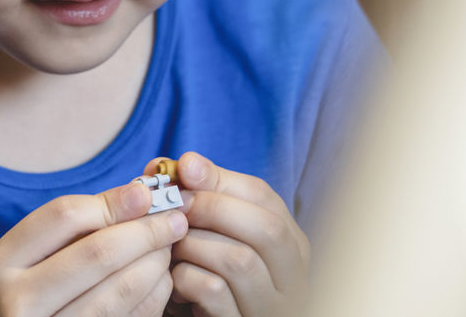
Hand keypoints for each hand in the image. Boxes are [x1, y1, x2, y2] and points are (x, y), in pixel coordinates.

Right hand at [0, 180, 187, 316]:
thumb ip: (78, 226)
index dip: (111, 202)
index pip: (63, 216)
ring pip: (119, 292)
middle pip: (96, 253)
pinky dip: (154, 296)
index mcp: (0, 264)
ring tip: (169, 248)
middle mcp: (15, 302)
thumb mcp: (35, 259)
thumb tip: (140, 193)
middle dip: (145, 232)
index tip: (146, 195)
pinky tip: (160, 280)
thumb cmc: (34, 294)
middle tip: (175, 220)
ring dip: (155, 264)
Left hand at [145, 153, 310, 316]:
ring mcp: (273, 306)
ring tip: (171, 246)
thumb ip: (202, 196)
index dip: (221, 178)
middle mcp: (294, 276)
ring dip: (193, 244)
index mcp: (290, 243)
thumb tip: (183, 163)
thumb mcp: (214, 234)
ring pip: (239, 260)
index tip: (183, 169)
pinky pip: (215, 293)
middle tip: (173, 206)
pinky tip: (175, 281)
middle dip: (212, 208)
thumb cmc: (209, 276)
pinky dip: (186, 279)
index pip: (265, 196)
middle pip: (266, 228)